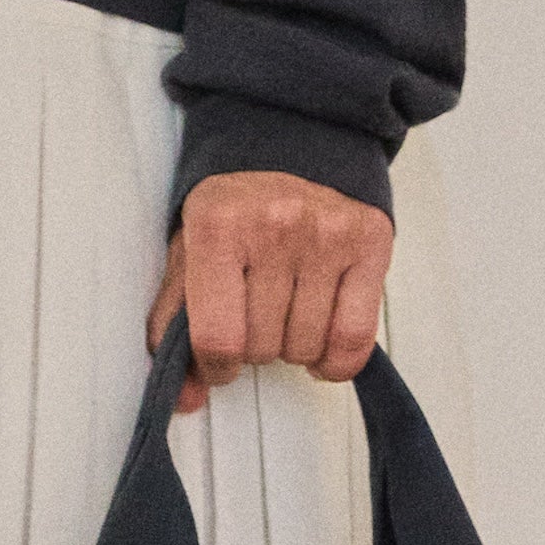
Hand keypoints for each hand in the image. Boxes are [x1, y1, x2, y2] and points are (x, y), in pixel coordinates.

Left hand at [148, 174, 392, 414]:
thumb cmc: (234, 211)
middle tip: (255, 314)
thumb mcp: (188, 253)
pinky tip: (321, 345)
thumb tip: (186, 401)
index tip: (219, 358)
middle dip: (254, 346)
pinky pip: (354, 340)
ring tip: (287, 312)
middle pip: (262, 347)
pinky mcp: (370, 243)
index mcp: (216, 226)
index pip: (217, 338)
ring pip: (306, 347)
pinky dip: (336, 360)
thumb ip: (174, 327)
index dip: (216, 366)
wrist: (292, 143)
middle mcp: (275, 226)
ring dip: (293, 347)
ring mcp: (327, 235)